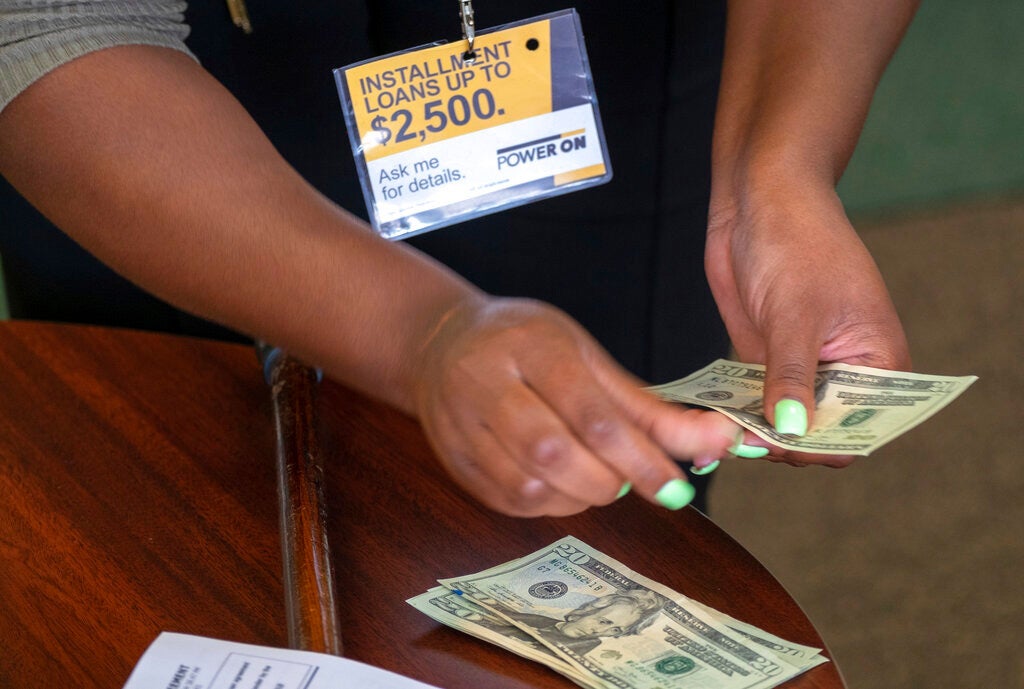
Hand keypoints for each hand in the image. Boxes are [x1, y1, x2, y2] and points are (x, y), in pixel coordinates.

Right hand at [411, 295, 742, 515]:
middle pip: (553, 452)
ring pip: (528, 485)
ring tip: (593, 477)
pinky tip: (560, 484)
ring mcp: (461, 423)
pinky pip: (507, 501)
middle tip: (628, 480)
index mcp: (533, 346)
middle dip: (606, 480)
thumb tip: (716, 441)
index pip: (592, 413)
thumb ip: (648, 408)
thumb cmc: (526, 346)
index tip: (676, 487)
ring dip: (577, 496)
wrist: (442, 343)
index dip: (640, 458)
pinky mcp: (453, 459)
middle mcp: (487, 381)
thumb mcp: (587, 358)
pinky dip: (548, 503)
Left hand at [705, 185, 910, 466]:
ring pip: (783, 424)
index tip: (782, 445)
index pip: (858, 431)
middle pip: (818, 436)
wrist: (760, 200)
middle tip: (743, 441)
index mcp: (878, 363)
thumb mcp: (794, 313)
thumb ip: (791, 376)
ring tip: (723, 434)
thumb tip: (792, 431)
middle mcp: (845, 373)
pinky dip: (738, 414)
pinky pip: (756, 402)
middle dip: (785, 444)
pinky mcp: (767, 361)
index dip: (822, 446)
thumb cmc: (797, 240)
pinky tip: (714, 418)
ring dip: (756, 432)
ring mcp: (804, 369)